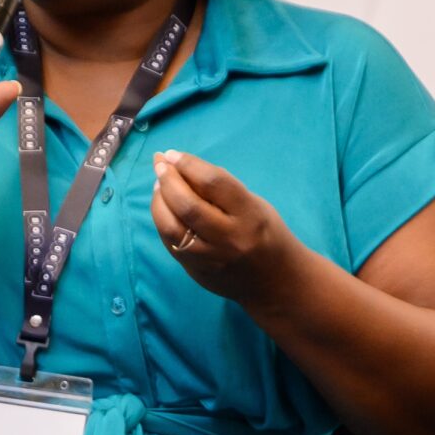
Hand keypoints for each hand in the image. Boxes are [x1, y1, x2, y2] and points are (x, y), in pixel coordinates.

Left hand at [151, 149, 299, 313]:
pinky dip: (162, 221)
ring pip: (172, 228)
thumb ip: (222, 190)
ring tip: (158, 186)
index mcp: (250, 215)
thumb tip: (183, 167)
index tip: (173, 154)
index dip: (188, 164)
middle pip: (188, 205)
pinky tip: (162, 209)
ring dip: (158, 202)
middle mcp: (230, 238)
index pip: (213, 183)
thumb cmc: (266, 233)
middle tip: (159, 164)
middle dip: (168, 180)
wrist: (276, 281)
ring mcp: (211, 258)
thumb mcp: (254, 205)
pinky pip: (170, 244)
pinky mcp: (197, 271)